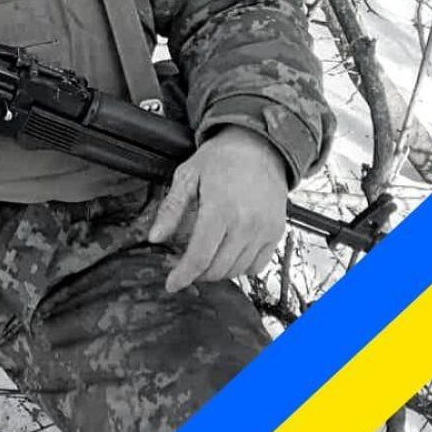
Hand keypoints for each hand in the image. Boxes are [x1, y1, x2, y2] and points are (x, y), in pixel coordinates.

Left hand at [148, 125, 287, 292]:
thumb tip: (154, 238)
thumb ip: (171, 209)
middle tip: (183, 261)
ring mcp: (264, 230)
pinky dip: (239, 267)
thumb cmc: (220, 159)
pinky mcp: (276, 232)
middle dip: (197, 272)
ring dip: (217, 270)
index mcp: (220, 209)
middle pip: (218, 268)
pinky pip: (257, 266)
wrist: (258, 146)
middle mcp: (246, 223)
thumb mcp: (187, 176)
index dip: (183, 275)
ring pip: (236, 270)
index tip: (171, 284)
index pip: (200, 256)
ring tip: (204, 254)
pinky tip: (227, 252)